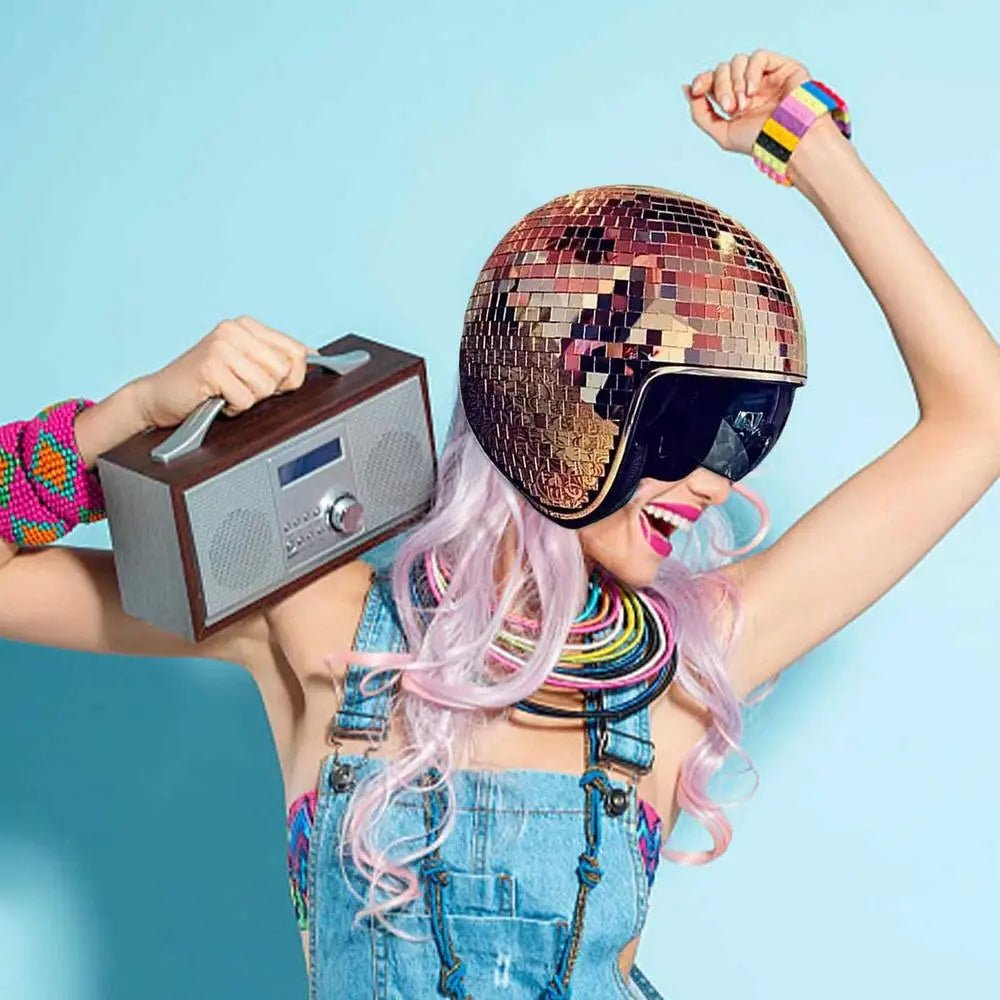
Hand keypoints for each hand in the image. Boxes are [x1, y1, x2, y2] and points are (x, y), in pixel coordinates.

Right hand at [135, 316, 316, 428]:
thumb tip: (314, 356)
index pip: (297, 351)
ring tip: (226, 391)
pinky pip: (246, 399)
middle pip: (285, 370)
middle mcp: (235, 329)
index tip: (272, 382)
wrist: (160, 396)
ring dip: (248, 398)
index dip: (292, 376)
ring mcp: (222, 346)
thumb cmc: (205, 385)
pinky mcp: (211, 366)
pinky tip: (216, 398)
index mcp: (247, 325)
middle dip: (268, 389)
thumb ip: (277, 359)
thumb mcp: (247, 366)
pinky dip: (233, 406)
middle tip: (241, 387)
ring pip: (266, 386)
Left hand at [682, 50, 809, 155]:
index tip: (696, 90)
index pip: (713, 79)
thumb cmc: (759, 142)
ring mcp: (764, 76)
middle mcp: (748, 86)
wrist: (789, 142)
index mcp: (735, 100)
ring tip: (744, 105)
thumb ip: (700, 113)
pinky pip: (758, 57)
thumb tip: (686, 89)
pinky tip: (753, 91)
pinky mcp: (781, 66)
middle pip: (722, 69)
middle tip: (730, 108)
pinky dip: (751, 72)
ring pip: (737, 61)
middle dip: (721, 87)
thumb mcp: (721, 133)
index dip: (702, 80)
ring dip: (735, 83)